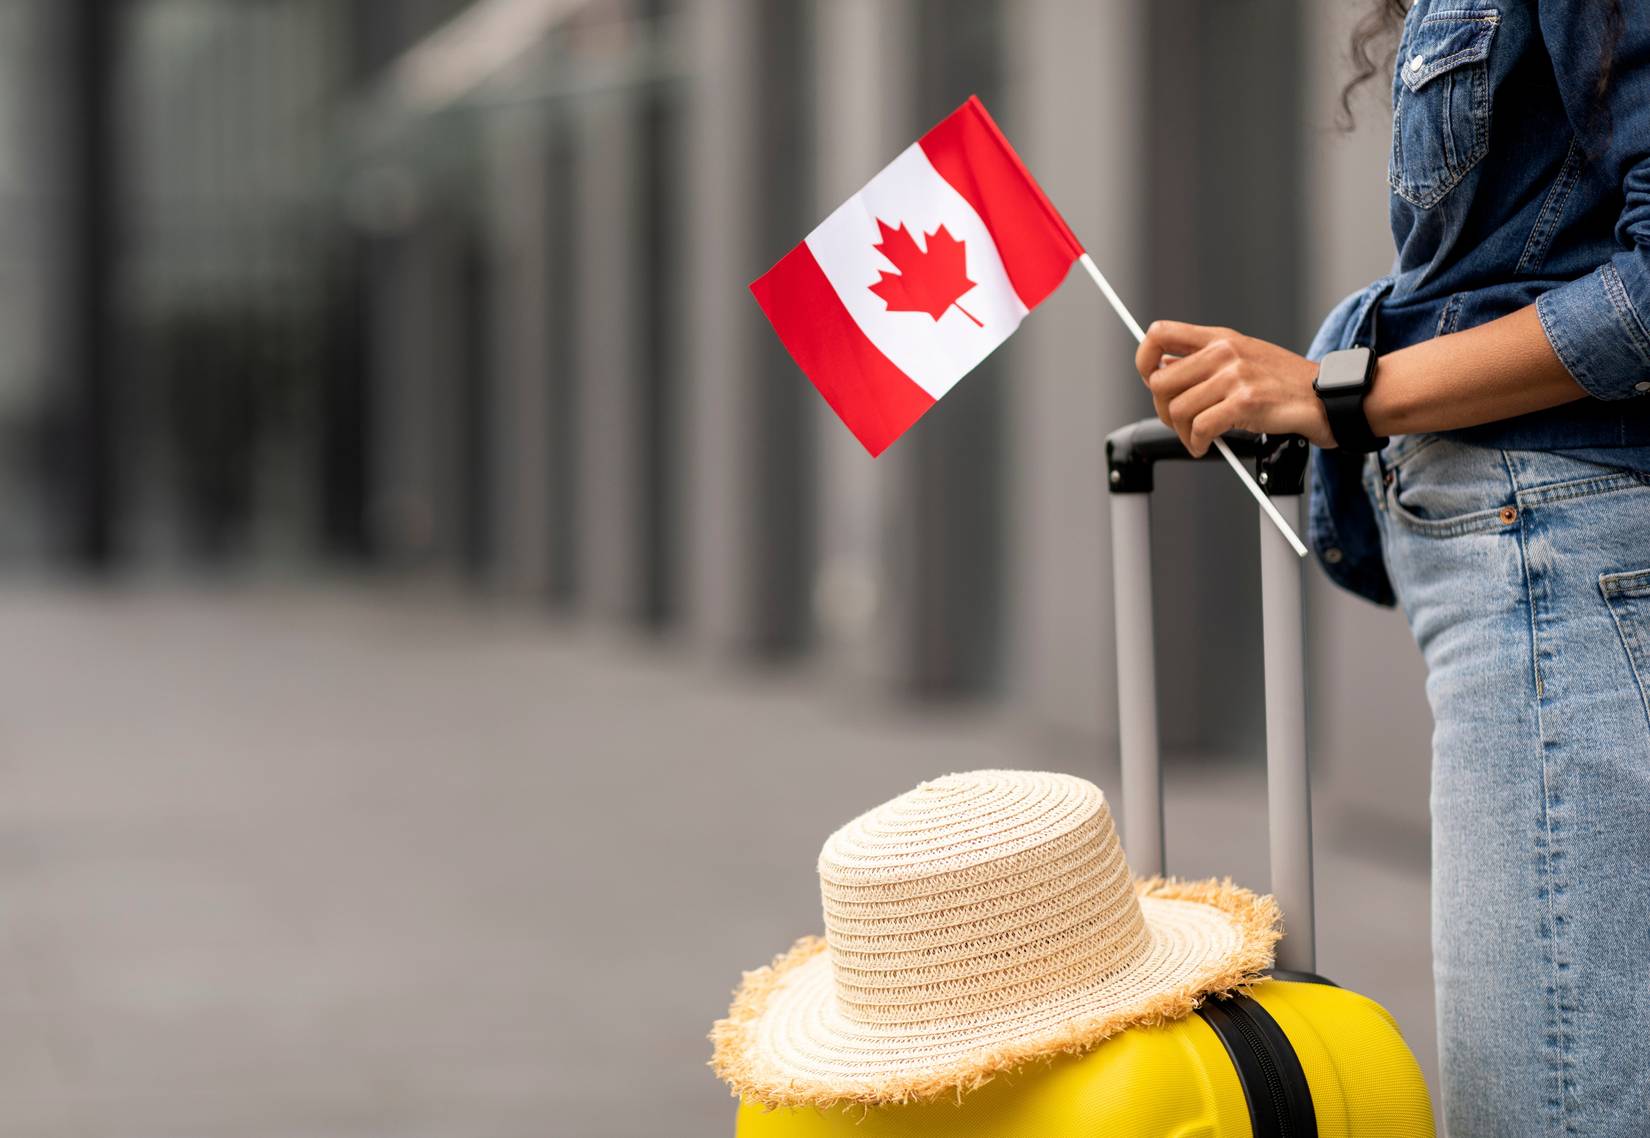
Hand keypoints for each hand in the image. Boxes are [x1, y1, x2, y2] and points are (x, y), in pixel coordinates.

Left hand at [1133, 320, 1334, 455]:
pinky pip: (1200, 428)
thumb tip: (1160, 371)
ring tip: (1198, 439)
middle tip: (1179, 423)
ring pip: (1177, 409)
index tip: (1149, 379)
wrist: (1326, 397)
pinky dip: (1197, 444)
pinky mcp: (1245, 402)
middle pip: (1160, 381)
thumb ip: (1204, 362)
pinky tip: (1206, 446)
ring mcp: (1235, 375)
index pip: (1160, 333)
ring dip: (1182, 434)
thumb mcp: (1243, 358)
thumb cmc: (1283, 384)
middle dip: (1163, 410)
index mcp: (1220, 338)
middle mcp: (1224, 351)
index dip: (1144, 359)